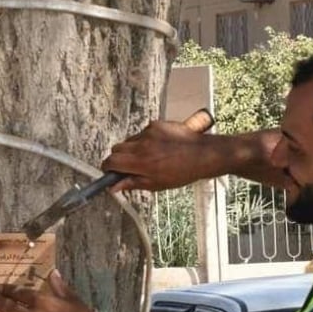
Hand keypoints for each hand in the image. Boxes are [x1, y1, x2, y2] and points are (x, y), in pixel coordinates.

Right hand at [104, 125, 287, 191]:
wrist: (204, 155)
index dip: (108, 168)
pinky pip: (142, 133)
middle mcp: (142, 145)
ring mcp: (149, 132)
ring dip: (133, 150)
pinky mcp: (156, 124)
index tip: (110, 172)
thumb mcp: (157, 184)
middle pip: (116, 149)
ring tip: (149, 158)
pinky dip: (145, 140)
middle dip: (119, 158)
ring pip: (129, 141)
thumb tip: (115, 187)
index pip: (111, 161)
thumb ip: (133, 183)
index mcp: (141, 162)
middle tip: (130, 167)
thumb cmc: (184, 172)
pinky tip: (159, 148)